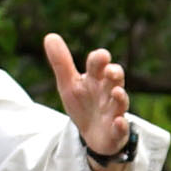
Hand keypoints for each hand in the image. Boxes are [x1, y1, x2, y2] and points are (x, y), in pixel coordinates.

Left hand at [43, 33, 129, 157]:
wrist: (93, 134)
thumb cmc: (83, 103)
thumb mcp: (69, 84)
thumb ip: (61, 63)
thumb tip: (49, 36)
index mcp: (96, 78)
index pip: (98, 64)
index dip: (99, 59)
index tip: (101, 56)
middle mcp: (109, 92)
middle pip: (115, 79)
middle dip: (114, 73)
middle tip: (110, 71)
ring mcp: (115, 111)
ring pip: (121, 102)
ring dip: (120, 96)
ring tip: (116, 92)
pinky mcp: (117, 131)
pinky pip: (121, 128)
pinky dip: (121, 125)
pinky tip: (118, 122)